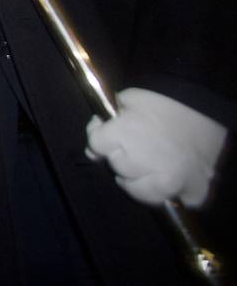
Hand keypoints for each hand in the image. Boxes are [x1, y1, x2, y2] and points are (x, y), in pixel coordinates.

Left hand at [86, 88, 227, 207]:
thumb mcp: (127, 99)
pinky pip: (176, 200)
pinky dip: (174, 193)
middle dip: (120, 156)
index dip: (100, 136)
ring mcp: (171, 181)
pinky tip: (171, 180)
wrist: (205, 105)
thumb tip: (95, 141)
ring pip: (141, 192)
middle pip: (118, 167)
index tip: (107, 131)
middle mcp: (146, 163)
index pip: (97, 145)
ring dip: (139, 180)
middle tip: (133, 146)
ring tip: (145, 168)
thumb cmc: (163, 99)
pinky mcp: (195, 191)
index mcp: (126, 135)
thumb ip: (107, 121)